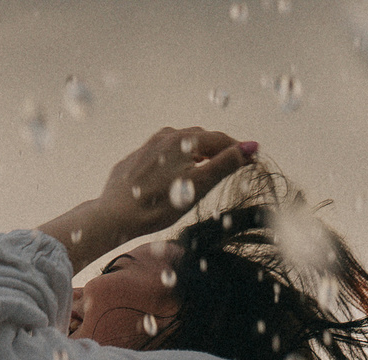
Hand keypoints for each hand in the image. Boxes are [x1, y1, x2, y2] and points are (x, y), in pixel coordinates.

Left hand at [97, 127, 254, 235]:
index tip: (251, 158)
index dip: (238, 149)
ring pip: (181, 143)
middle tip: (231, 162)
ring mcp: (148, 145)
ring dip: (197, 151)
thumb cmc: (159, 204)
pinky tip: (176, 172)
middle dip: (218, 148)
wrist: (115, 215)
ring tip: (206, 165)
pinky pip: (163, 153)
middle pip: (201, 138)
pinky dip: (177, 158)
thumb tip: (251, 146)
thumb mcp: (199, 186)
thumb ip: (225, 164)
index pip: (220, 139)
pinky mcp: (136, 158)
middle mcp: (166, 136)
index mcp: (184, 140)